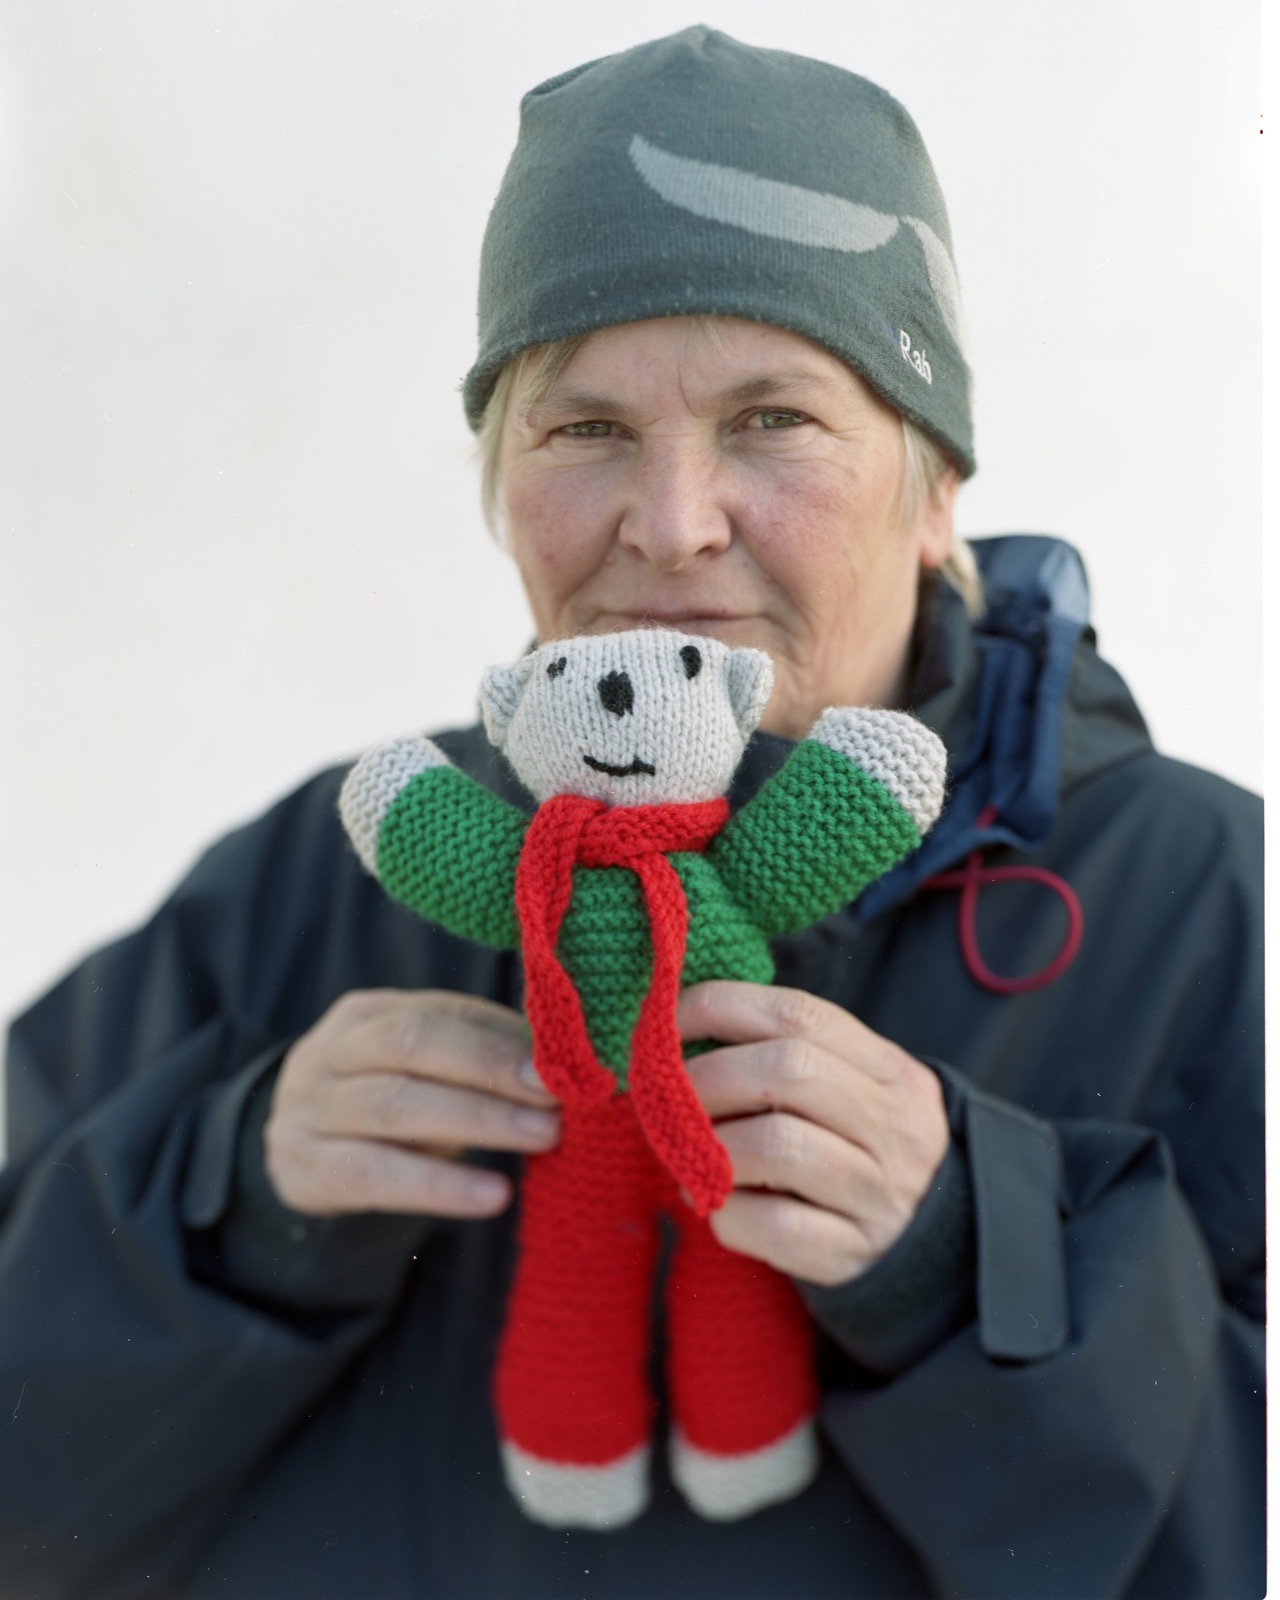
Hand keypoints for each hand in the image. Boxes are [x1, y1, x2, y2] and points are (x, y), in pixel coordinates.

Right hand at [265, 990, 559, 1218]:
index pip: (436, 1014)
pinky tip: (493, 1195)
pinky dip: (440, 1187)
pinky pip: (377, 1176)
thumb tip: (567, 1056)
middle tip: (555, 1101)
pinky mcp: (306, 1170)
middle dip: (490, 1071)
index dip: (497, 1041)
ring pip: (395, 1107)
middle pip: (411, 1046)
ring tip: (542, 1138)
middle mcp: (330, 1053)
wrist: (299, 1154)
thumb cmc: (388, 1100)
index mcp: (368, 1015)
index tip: (557, 1067)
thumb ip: (483, 1051)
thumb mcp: (424, 1069)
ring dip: (478, 1122)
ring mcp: (310, 1110)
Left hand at [677, 982, 948, 1286]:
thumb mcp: (848, 1089)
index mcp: (890, 1070)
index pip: (800, 1015)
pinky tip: (715, 1200)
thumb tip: (676, 1031)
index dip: (722, 1007)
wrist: (928, 1244)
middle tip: (671, 1094)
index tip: (668, 1020)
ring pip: (777, 1146)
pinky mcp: (849, 1254)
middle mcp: (894, 1126)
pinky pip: (772, 1224)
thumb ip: (784, 1054)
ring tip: (689, 1151)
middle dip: (709, 1076)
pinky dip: (726, 1210)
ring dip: (712, 1144)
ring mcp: (877, 1194)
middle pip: (788, 1071)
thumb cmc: (855, 1147)